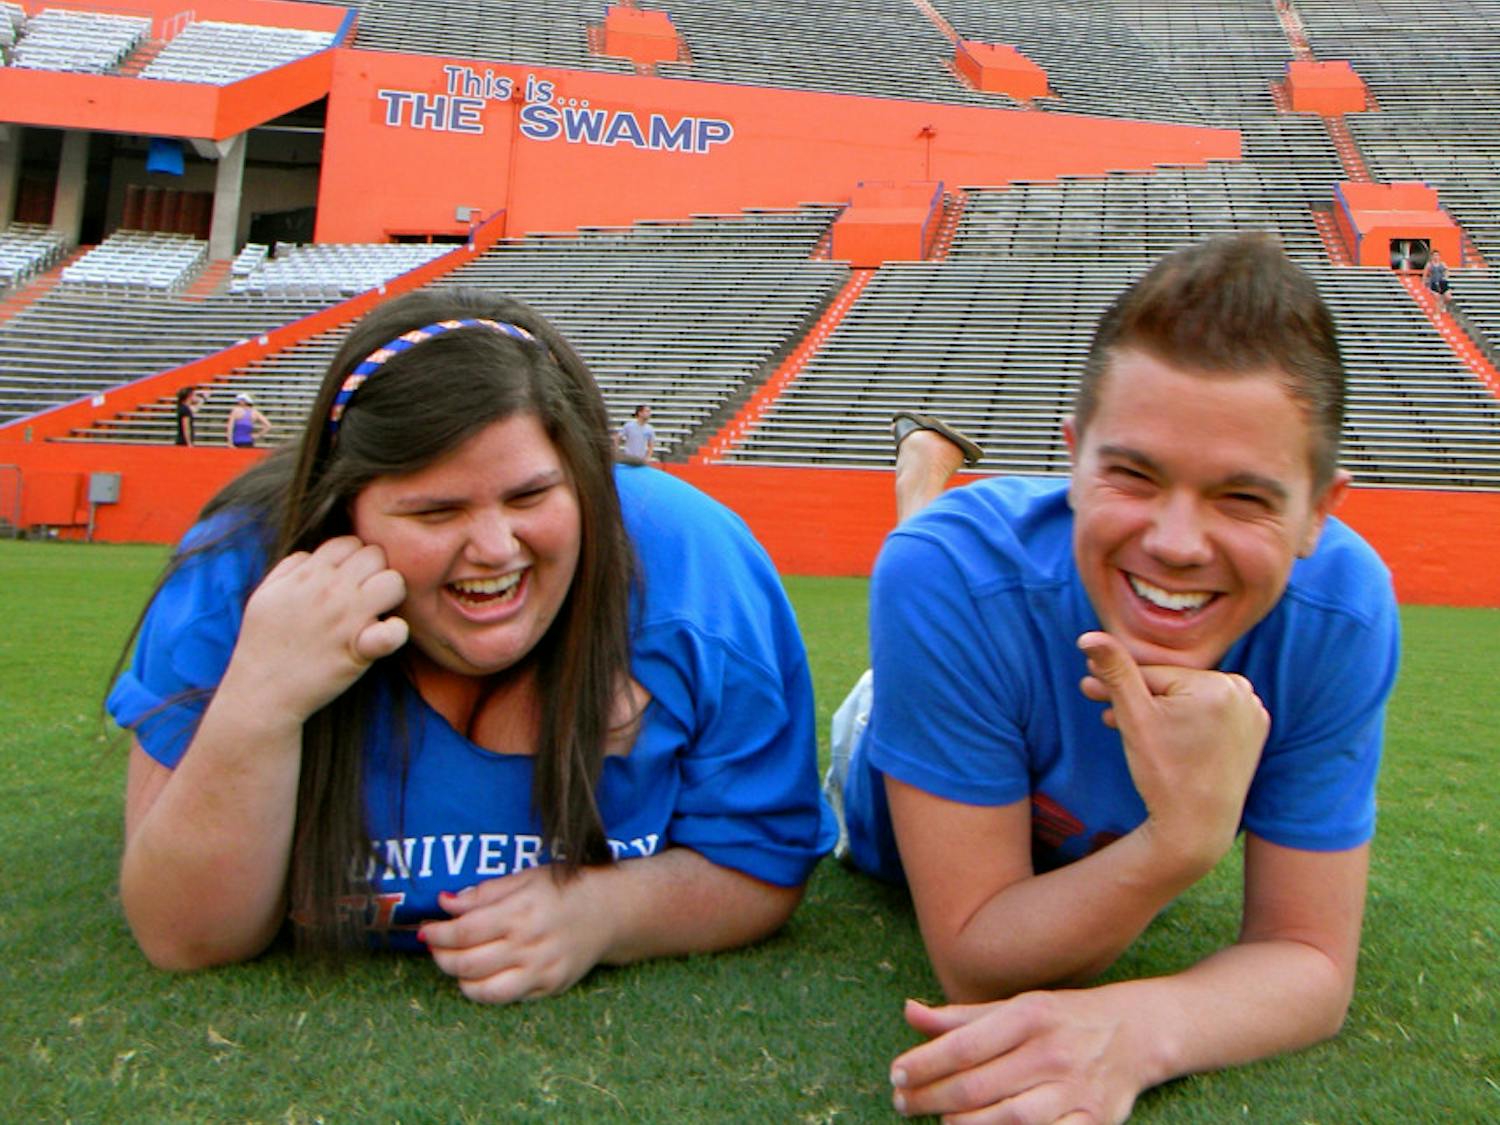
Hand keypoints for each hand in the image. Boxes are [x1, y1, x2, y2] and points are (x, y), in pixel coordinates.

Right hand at [224, 536, 406, 721]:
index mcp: (307, 575)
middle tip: (364, 596)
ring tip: (374, 612)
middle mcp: (330, 591)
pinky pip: (395, 631)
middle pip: (375, 555)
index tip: (348, 580)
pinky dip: (395, 633)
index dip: (353, 558)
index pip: (349, 542)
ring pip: (394, 581)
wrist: (260, 693)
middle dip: (374, 571)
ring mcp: (347, 619)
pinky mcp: (360, 650)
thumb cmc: (262, 643)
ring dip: (390, 595)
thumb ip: (289, 567)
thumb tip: (314, 556)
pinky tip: (382, 637)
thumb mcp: (265, 595)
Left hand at [420, 867, 613, 1002]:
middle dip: (441, 956)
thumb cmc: (564, 888)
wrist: (609, 911)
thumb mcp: (524, 878)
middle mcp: (530, 945)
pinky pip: (505, 998)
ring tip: (454, 961)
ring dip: (458, 978)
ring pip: (482, 989)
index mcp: (521, 911)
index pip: (464, 931)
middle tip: (434, 945)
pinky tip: (479, 973)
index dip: (437, 933)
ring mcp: (541, 970)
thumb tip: (444, 903)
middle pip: (467, 963)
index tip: (427, 929)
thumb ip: (483, 893)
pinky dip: (483, 990)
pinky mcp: (549, 987)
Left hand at [890, 992, 1144, 1123]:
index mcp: (1028, 1016)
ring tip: (940, 1121)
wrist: (1136, 1032)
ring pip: (1008, 1119)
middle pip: (977, 1085)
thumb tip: (909, 1012)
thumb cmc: (1061, 1019)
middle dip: (930, 1098)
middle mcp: (1051, 1052)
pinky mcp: (1093, 1122)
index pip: (964, 1045)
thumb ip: (961, 1017)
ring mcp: (1074, 1090)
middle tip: (902, 1102)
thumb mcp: (1015, 1006)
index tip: (896, 1075)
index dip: (924, 1063)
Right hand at [1078, 632, 1267, 873]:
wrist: (1197, 828)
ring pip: (1189, 701)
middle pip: (1173, 687)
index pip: (1154, 676)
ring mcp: (1253, 713)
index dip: (1117, 685)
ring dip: (1158, 710)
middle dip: (1137, 700)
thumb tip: (1088, 635)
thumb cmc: (1163, 774)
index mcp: (1218, 684)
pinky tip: (1163, 736)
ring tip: (1128, 727)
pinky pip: (1210, 715)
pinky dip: (1187, 722)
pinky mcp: (1255, 732)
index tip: (1088, 689)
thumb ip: (1115, 670)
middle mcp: (1244, 693)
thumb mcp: (1134, 718)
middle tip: (1102, 710)